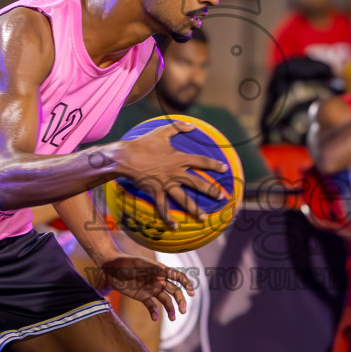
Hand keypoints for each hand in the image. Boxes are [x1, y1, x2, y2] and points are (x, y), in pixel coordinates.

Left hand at [93, 255, 195, 321]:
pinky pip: (152, 306)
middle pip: (174, 291)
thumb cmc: (125, 262)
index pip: (178, 277)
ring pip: (165, 300)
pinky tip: (154, 318)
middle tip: (183, 311)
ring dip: (171, 309)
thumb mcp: (139, 263)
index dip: (186, 284)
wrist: (110, 267)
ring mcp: (151, 289)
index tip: (191, 293)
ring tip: (173, 319)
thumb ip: (152, 268)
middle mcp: (158, 280)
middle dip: (181, 301)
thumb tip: (166, 272)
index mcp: (160, 271)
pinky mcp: (142, 297)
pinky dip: (154, 313)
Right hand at [113, 121, 227, 227]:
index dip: (214, 165)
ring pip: (183, 199)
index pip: (201, 161)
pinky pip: (163, 207)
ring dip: (194, 209)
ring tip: (202, 218)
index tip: (224, 169)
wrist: (125, 157)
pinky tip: (175, 226)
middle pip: (197, 183)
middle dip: (210, 190)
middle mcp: (175, 173)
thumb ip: (178, 127)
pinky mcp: (155, 192)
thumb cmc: (143, 144)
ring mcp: (166, 184)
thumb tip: (193, 125)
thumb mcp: (162, 132)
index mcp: (179, 158)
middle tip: (220, 197)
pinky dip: (168, 218)